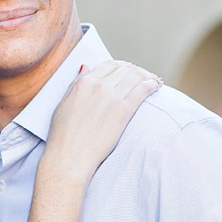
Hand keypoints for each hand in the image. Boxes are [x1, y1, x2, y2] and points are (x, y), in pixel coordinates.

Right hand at [45, 60, 160, 180]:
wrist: (70, 156)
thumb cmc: (64, 135)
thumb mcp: (64, 103)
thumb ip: (76, 84)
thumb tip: (86, 68)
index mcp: (84, 82)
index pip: (108, 65)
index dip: (121, 66)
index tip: (128, 71)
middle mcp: (98, 85)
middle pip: (125, 69)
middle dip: (136, 70)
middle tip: (144, 76)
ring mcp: (111, 97)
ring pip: (135, 76)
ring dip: (147, 76)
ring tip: (154, 81)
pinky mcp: (123, 110)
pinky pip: (143, 89)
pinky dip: (152, 84)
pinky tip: (157, 86)